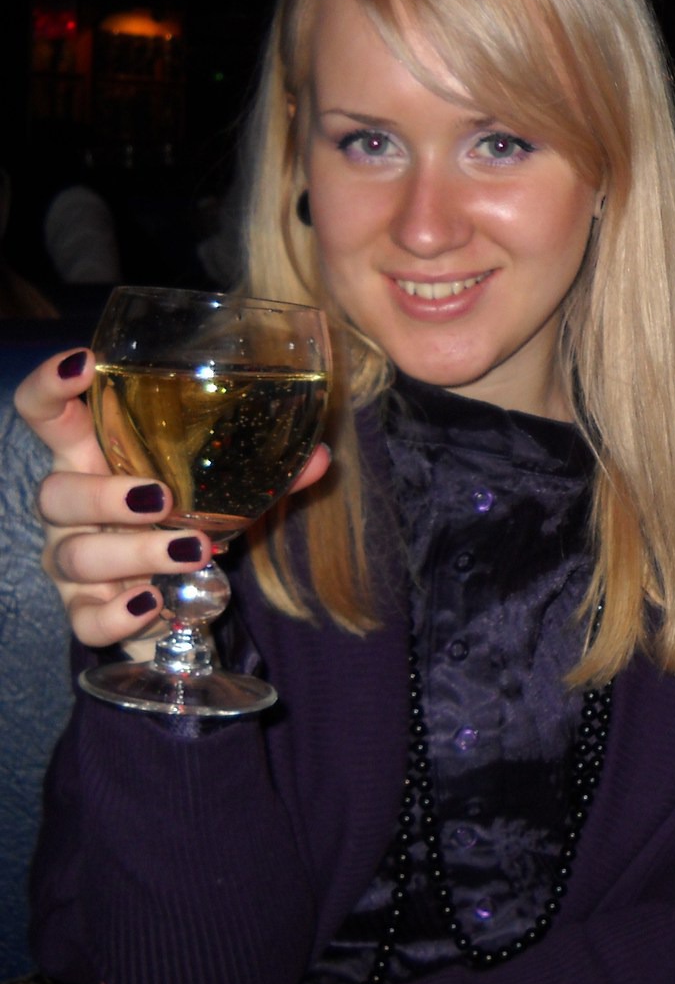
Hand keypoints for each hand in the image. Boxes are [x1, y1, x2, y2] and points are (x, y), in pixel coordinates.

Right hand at [14, 349, 331, 653]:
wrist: (174, 604)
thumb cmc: (184, 524)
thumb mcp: (221, 493)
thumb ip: (267, 474)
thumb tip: (322, 457)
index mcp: (94, 459)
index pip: (44, 413)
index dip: (49, 385)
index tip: (85, 364)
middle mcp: (72, 510)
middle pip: (53, 492)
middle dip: (103, 495)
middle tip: (162, 498)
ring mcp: (72, 564)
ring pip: (77, 555)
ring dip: (135, 553)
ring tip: (192, 551)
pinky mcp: (86, 613)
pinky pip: (87, 618)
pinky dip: (119, 614)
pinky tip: (154, 603)